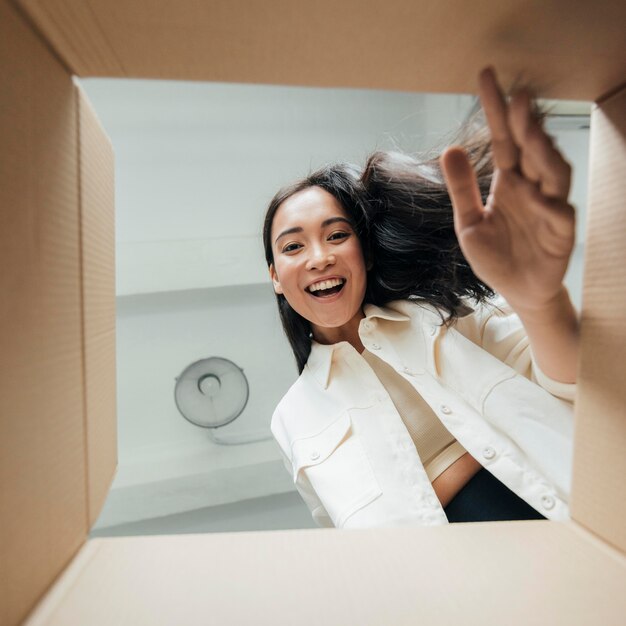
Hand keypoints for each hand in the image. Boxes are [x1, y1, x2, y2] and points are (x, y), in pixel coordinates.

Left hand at [440, 67, 575, 312]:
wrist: (517, 291)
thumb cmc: (496, 256)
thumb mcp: (469, 222)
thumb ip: (462, 188)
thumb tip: (449, 149)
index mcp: (509, 182)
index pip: (502, 139)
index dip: (496, 109)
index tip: (486, 76)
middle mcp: (531, 188)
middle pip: (531, 149)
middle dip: (525, 121)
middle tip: (517, 94)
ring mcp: (549, 208)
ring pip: (553, 172)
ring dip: (543, 151)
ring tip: (530, 130)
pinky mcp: (560, 233)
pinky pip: (560, 214)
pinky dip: (551, 204)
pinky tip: (538, 195)